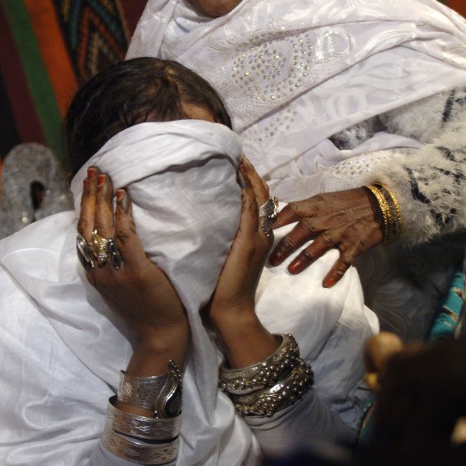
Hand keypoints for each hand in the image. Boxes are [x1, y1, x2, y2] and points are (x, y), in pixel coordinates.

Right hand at [78, 168, 188, 374]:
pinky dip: (122, 214)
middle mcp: (100, 270)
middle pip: (88, 226)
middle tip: (94, 171)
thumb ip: (117, 262)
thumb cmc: (148, 309)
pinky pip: (126, 237)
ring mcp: (116, 272)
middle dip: (89, 196)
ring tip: (106, 176)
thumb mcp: (122, 285)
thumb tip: (120, 232)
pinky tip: (124, 196)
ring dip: (102, 198)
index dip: (83, 207)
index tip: (86, 184)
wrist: (160, 336)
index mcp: (95, 273)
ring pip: (102, 228)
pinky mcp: (136, 272)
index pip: (82, 233)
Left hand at [207, 159, 278, 366]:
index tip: (237, 162)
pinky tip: (238, 176)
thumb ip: (220, 239)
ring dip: (250, 176)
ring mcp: (258, 237)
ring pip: (260, 197)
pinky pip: (252, 210)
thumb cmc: (222, 291)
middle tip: (237, 153)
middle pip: (262, 194)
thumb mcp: (224, 258)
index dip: (250, 180)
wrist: (232, 313)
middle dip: (251, 172)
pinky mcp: (249, 242)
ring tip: (238, 157)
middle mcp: (262, 234)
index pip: (257, 201)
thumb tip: (202, 221)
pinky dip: (247, 190)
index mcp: (257, 237)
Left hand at [268, 187, 383, 286]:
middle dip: (285, 246)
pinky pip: (343, 261)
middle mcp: (327, 219)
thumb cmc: (349, 202)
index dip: (277, 220)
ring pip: (319, 246)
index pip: (293, 210)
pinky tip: (326, 283)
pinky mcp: (354, 245)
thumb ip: (306, 208)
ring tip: (291, 270)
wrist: (380, 205)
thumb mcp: (325, 199)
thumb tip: (281, 216)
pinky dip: (335, 273)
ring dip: (304, 259)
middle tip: (271, 260)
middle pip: (302, 231)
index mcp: (317, 205)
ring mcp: (341, 233)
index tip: (263, 230)